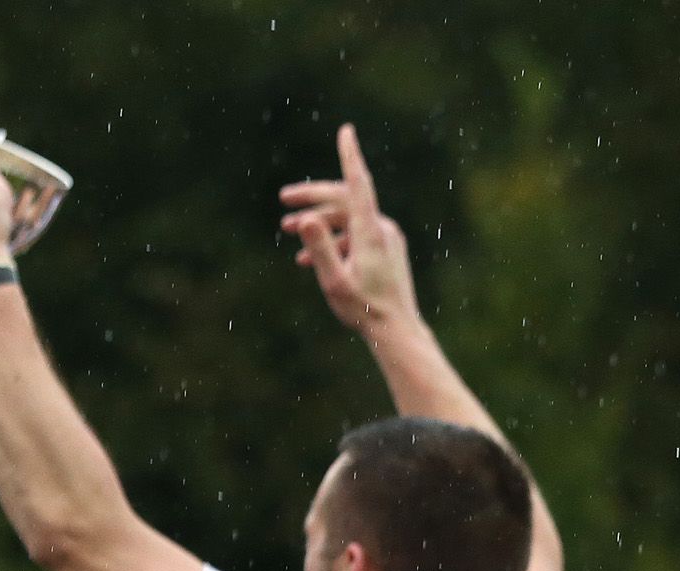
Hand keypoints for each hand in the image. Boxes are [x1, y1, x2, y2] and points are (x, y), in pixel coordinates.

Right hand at [279, 124, 421, 338]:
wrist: (396, 332)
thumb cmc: (364, 310)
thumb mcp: (334, 282)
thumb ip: (319, 249)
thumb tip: (306, 219)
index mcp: (371, 232)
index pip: (358, 184)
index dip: (349, 156)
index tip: (346, 130)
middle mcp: (382, 229)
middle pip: (344, 199)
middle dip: (312, 198)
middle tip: (283, 201)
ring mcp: (386, 238)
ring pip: (348, 218)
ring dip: (318, 222)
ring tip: (287, 231)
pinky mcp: (386, 250)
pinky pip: (356, 235)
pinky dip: (333, 239)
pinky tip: (307, 258)